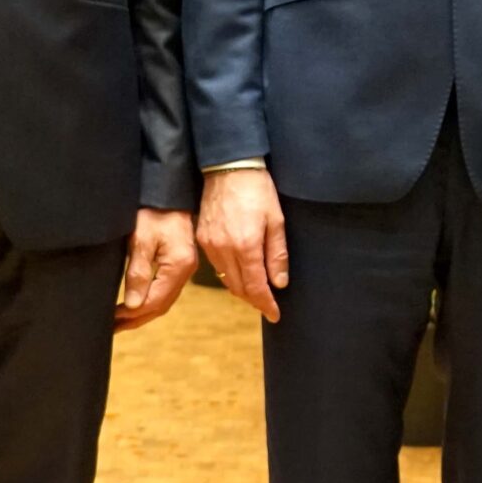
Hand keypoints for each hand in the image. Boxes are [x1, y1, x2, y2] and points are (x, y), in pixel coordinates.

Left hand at [115, 207, 198, 330]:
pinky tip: (138, 303)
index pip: (155, 301)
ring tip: (122, 321)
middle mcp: (186, 271)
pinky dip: (151, 301)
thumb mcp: (140, 241)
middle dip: (137, 319)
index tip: (112, 319)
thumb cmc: (153, 213)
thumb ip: (138, 273)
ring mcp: (185, 268)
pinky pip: (166, 290)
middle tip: (114, 328)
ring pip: (165, 300)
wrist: (168, 193)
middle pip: (162, 305)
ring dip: (144, 312)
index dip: (133, 314)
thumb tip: (133, 304)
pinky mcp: (181, 263)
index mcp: (178, 266)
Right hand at [198, 168, 288, 320]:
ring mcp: (209, 244)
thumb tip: (279, 282)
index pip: (255, 286)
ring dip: (241, 289)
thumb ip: (277, 254)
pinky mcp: (202, 237)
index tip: (275, 315)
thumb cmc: (257, 190)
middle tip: (268, 306)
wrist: (228, 167)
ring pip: (226, 278)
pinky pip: (216, 266)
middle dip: (254, 300)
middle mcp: (224, 249)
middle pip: (238, 287)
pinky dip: (229, 274)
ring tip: (256, 293)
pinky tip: (239, 273)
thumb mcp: (276, 220)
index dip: (265, 304)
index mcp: (245, 246)